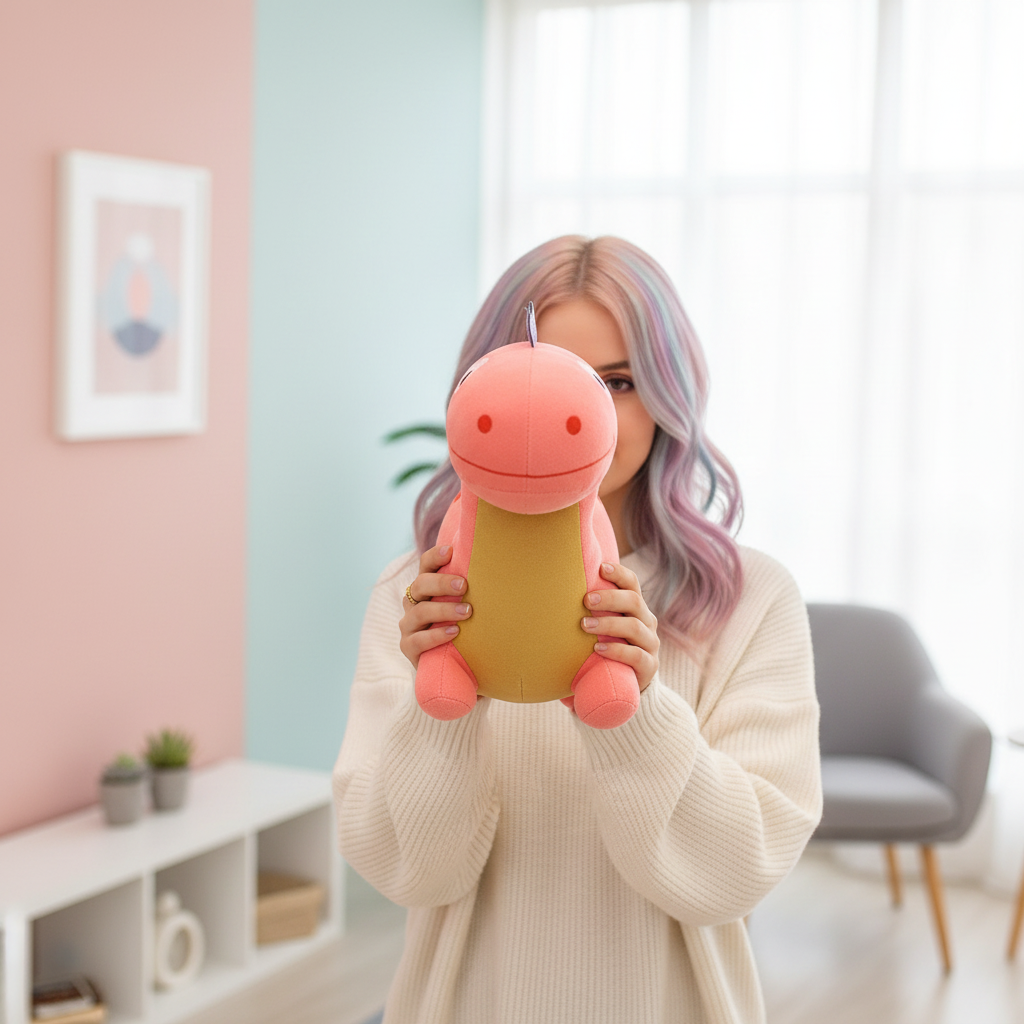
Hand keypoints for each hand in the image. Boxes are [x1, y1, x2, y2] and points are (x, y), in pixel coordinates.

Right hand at [399, 545, 472, 669]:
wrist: (455, 667)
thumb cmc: (465, 631)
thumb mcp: (467, 608)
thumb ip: (471, 593)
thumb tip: (499, 573)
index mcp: (427, 589)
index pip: (425, 566)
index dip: (434, 557)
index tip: (451, 551)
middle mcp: (413, 603)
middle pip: (420, 585)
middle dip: (442, 583)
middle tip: (464, 585)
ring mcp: (408, 625)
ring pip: (419, 611)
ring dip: (443, 610)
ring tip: (466, 612)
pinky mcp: (407, 647)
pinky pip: (417, 639)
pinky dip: (436, 635)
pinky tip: (454, 632)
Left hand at [580, 562, 659, 691]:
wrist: (624, 686)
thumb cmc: (605, 648)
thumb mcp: (601, 627)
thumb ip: (591, 611)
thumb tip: (554, 592)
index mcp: (636, 608)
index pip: (632, 584)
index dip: (619, 573)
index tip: (601, 568)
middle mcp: (647, 622)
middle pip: (634, 601)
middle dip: (610, 598)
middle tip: (586, 600)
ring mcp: (650, 644)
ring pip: (635, 627)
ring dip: (608, 624)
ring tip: (585, 625)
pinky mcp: (649, 666)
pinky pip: (636, 655)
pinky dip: (617, 650)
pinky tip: (598, 648)